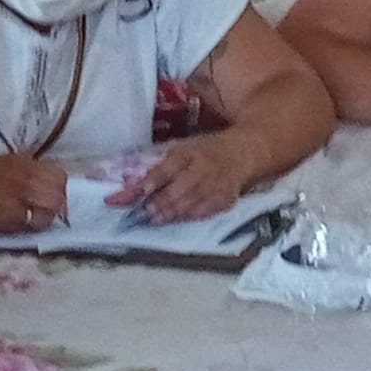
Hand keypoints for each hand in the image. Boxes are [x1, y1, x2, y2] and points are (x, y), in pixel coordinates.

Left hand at [103, 133, 251, 223]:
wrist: (239, 154)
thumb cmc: (202, 152)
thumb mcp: (181, 150)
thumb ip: (159, 167)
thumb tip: (131, 186)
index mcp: (190, 152)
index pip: (170, 166)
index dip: (156, 179)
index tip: (143, 189)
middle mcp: (203, 168)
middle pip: (180, 188)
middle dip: (161, 202)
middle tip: (145, 212)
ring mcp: (216, 185)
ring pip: (191, 202)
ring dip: (171, 212)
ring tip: (155, 220)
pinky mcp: (225, 199)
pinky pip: (205, 211)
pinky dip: (189, 216)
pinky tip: (177, 219)